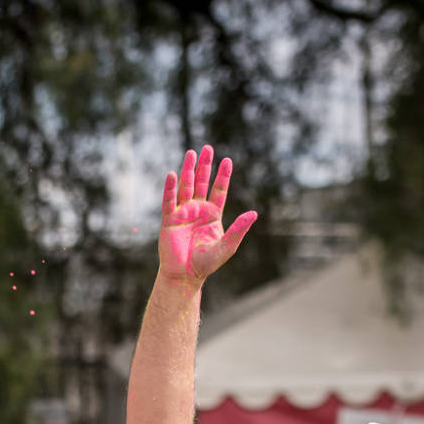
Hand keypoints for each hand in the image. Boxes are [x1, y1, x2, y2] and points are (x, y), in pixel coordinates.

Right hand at [156, 146, 257, 284]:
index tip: (227, 160)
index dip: (223, 175)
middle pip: (202, 182)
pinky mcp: (169, 219)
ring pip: (186, 186)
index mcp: (212, 215)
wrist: (184, 275)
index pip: (219, 190)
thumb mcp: (227, 246)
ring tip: (191, 153)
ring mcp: (183, 213)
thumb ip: (239, 229)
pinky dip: (170, 188)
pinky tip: (172, 174)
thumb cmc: (206, 263)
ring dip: (188, 170)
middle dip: (205, 165)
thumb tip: (254, 213)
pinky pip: (169, 200)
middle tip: (207, 148)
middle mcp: (198, 210)